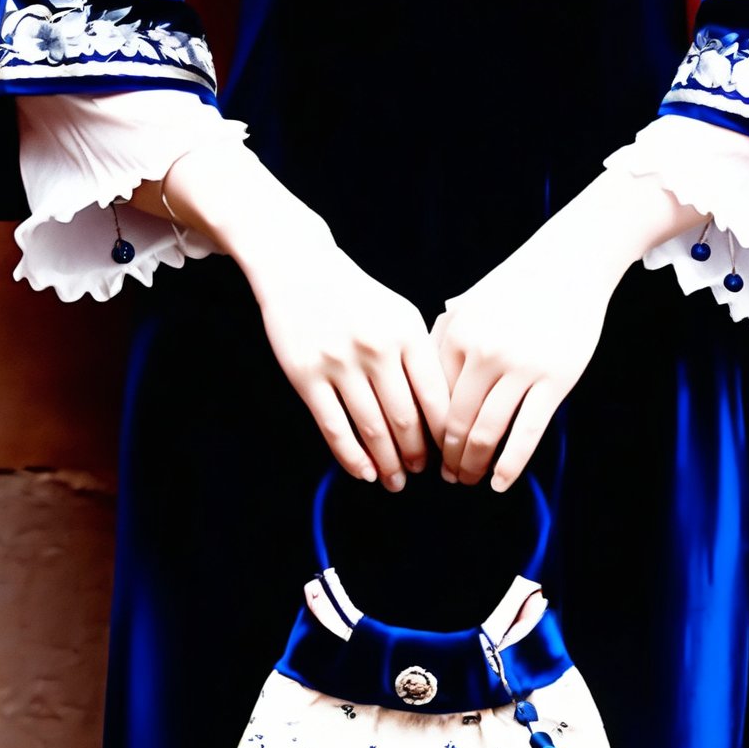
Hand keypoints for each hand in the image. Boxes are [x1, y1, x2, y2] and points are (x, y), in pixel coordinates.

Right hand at [250, 225, 450, 491]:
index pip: (435, 397)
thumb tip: (441, 414)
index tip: (449, 453)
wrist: (299, 267)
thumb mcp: (399, 312)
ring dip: (387, 463)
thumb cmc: (356, 296)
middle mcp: (376, 348)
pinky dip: (351, 457)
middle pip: (406, 419)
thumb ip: (421, 355)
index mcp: (407, 332)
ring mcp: (339, 362)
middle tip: (422, 472)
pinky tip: (363, 473)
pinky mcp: (306, 375)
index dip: (445, 434)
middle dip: (417, 455)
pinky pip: (333, 427)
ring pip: (371, 428)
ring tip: (395, 480)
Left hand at [429, 230, 616, 491]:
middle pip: (455, 423)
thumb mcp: (470, 304)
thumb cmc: (517, 286)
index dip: (426, 433)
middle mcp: (482, 352)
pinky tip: (500, 483)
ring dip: (474, 465)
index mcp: (456, 335)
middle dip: (448, 458)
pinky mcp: (554, 379)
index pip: (431, 400)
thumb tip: (422, 381)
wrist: (570, 263)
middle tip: (447, 477)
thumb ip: (443, 338)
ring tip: (470, 480)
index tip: (428, 453)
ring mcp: (519, 367)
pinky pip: (526, 432)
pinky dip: (510, 464)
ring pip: (487, 433)